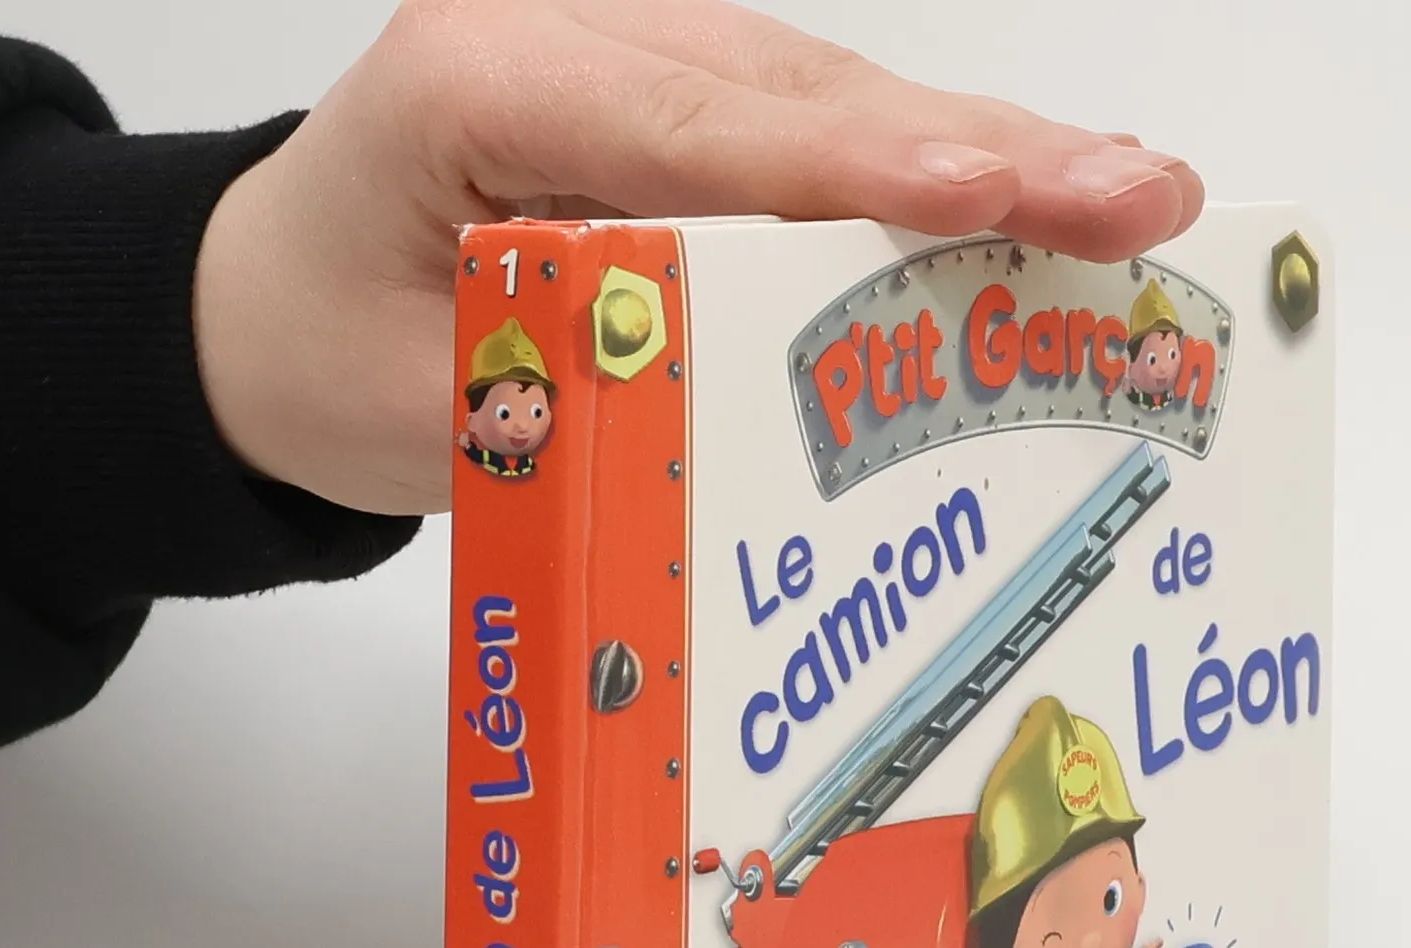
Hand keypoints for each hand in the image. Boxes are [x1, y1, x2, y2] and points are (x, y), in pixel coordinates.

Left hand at [194, 0, 1203, 515]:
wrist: (272, 298)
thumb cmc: (333, 342)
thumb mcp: (427, 410)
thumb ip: (582, 407)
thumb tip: (758, 443)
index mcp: (487, 84)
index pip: (695, 129)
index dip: (852, 166)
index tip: (981, 191)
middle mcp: (582, 41)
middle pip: (807, 95)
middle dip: (984, 154)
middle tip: (1138, 201)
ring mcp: (646, 65)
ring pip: (842, 105)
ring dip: (995, 161)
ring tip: (1137, 204)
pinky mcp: (690, 114)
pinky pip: (826, 139)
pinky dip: (939, 182)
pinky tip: (1049, 204)